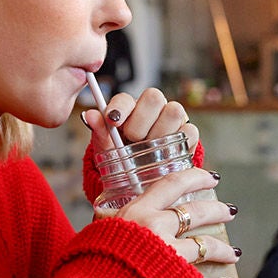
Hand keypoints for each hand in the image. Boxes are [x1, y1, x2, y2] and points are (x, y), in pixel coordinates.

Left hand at [82, 86, 197, 152]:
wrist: (144, 180)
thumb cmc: (124, 159)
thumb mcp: (108, 149)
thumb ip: (100, 131)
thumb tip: (88, 115)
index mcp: (129, 109)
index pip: (126, 98)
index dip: (120, 107)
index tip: (113, 120)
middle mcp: (152, 109)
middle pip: (154, 96)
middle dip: (142, 120)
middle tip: (134, 139)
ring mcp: (172, 119)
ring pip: (174, 111)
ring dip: (160, 132)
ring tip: (150, 150)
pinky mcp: (187, 133)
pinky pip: (189, 130)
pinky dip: (178, 143)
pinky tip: (167, 155)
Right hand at [95, 167, 238, 277]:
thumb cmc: (89, 267)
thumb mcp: (96, 234)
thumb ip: (107, 223)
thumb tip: (104, 216)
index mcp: (137, 211)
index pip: (173, 183)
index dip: (196, 177)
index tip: (212, 177)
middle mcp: (157, 228)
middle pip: (197, 212)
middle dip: (218, 210)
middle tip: (228, 212)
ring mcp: (171, 255)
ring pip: (207, 244)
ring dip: (224, 249)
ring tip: (233, 252)